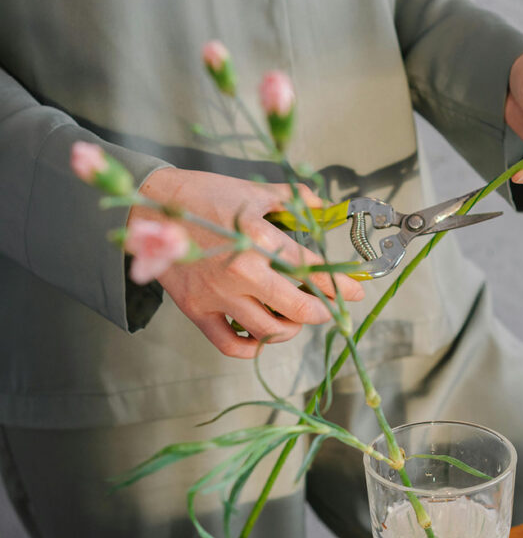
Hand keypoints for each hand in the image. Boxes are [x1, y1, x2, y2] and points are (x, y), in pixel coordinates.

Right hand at [128, 168, 364, 357]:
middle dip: (322, 312)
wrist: (150, 207)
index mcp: (259, 239)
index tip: (356, 294)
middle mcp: (242, 272)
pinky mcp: (196, 311)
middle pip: (297, 309)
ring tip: (294, 319)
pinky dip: (252, 347)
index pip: (311, 270)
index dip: (340, 286)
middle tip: (328, 310)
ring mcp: (217, 295)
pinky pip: (231, 345)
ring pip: (268, 332)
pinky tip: (262, 335)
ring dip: (290, 329)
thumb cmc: (204, 194)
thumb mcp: (253, 190)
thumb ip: (294, 199)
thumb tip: (325, 206)